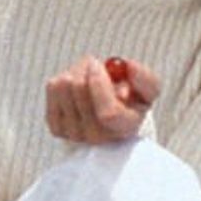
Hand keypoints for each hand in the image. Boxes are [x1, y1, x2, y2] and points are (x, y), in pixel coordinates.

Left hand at [45, 55, 159, 144]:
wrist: (110, 115)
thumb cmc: (131, 100)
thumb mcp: (147, 89)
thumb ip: (145, 78)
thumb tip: (129, 67)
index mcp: (126, 128)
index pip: (108, 113)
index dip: (100, 84)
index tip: (98, 65)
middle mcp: (99, 137)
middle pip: (80, 92)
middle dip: (87, 68)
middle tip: (94, 64)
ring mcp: (75, 134)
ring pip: (65, 85)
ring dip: (77, 71)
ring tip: (88, 76)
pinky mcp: (57, 127)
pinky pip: (53, 88)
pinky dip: (64, 78)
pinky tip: (76, 87)